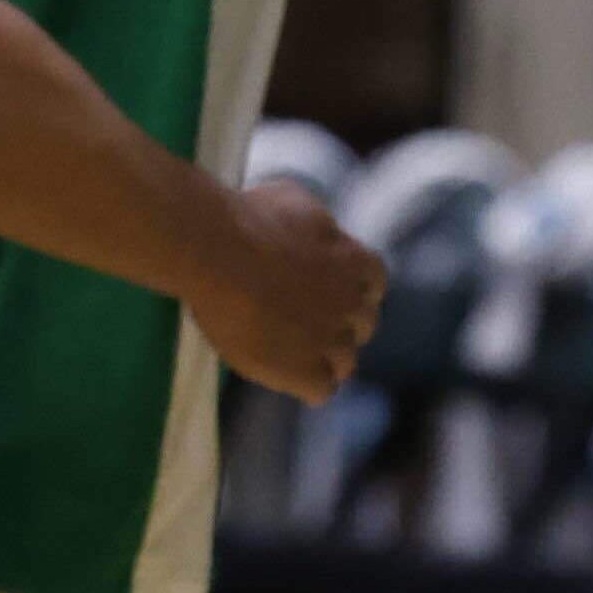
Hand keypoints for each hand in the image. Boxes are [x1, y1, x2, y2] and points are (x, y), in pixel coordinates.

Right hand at [190, 178, 384, 403]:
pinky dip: (308, 385)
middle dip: (343, 324)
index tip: (332, 290)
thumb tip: (320, 232)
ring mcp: (330, 340)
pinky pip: (321, 390)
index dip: (353, 288)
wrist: (218, 253)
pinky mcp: (304, 371)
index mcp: (355, 261)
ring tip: (295, 355)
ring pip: (346, 362)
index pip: (374, 282)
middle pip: (364, 324)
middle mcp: (352, 303)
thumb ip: (318, 227)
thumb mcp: (296, 202)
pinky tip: (285, 375)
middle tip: (310, 324)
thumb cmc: (249, 218)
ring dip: (326, 359)